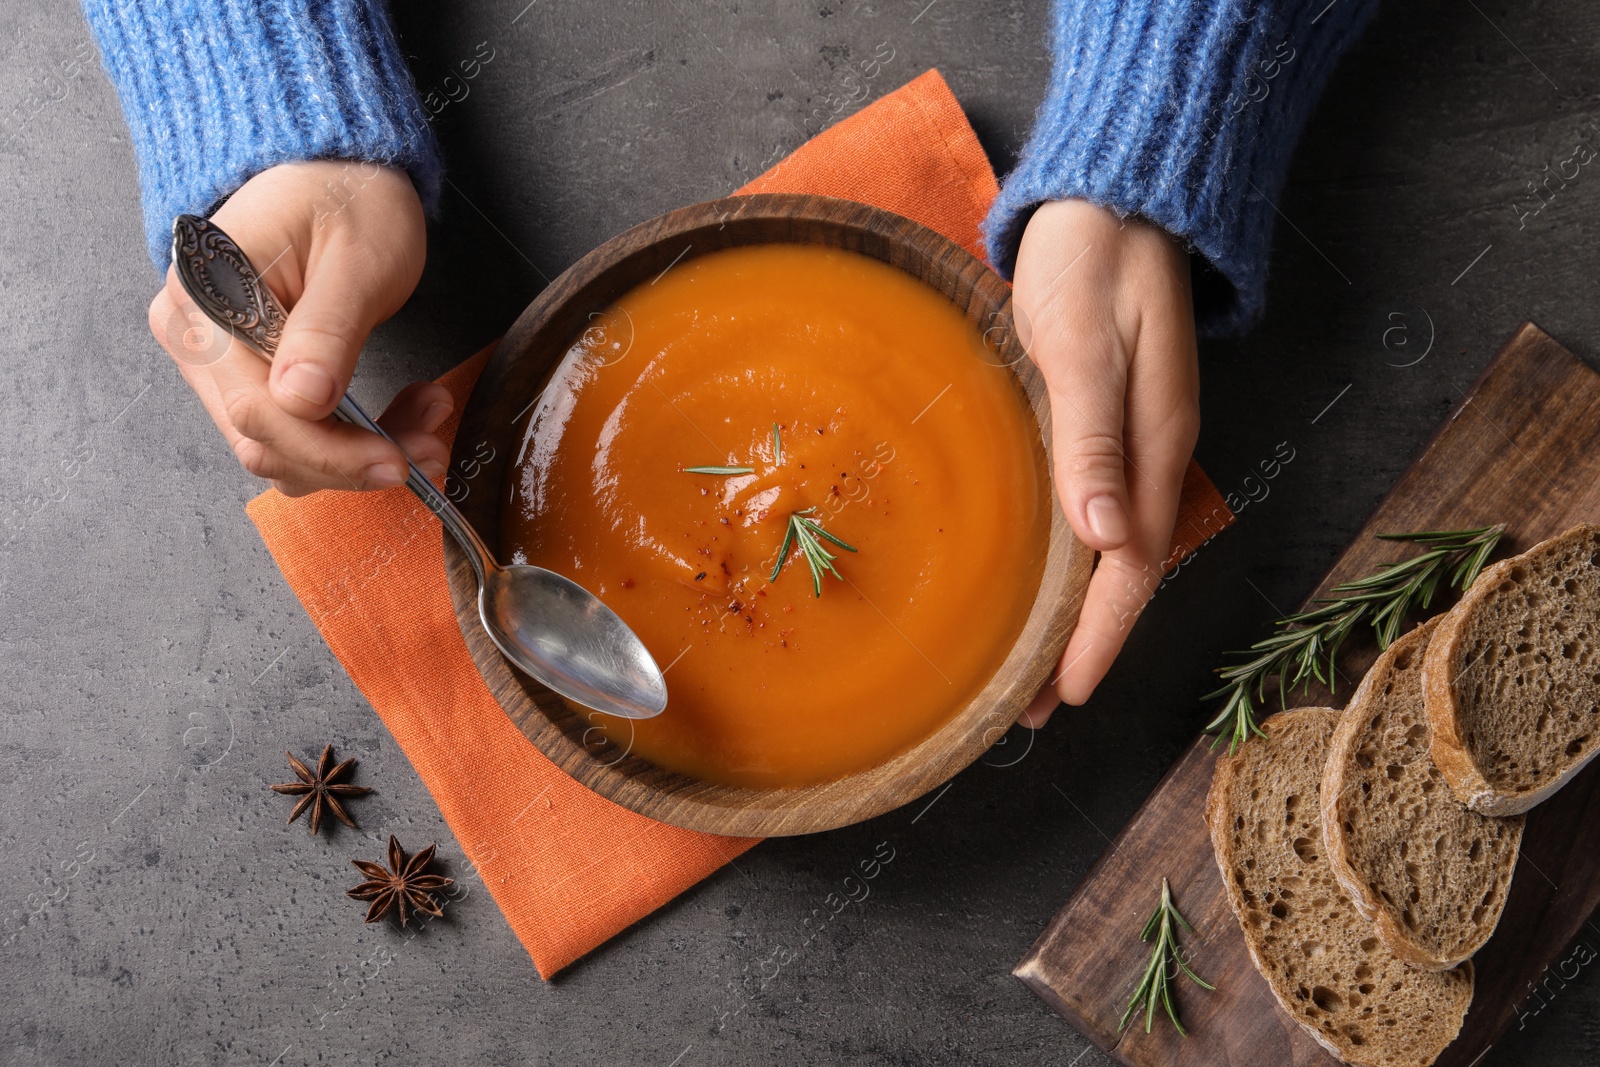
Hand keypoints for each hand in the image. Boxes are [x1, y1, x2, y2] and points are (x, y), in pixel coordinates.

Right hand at [148, 160, 451, 496]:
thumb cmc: (344, 195)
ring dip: (356, 454)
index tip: (399, 460)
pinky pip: (294, 432)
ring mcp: (216, 362)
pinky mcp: (247, 376)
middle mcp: (195, 339)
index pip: (260, 411)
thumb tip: (302, 400)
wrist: (331, 170)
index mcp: (206, 302)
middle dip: (351, 460)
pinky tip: (401, 415)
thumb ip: (328, 331)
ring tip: (426, 417)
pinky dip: (348, 439)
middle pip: (266, 442)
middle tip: (430, 446)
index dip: (331, 451)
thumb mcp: (357, 258)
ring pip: (282, 449)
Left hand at [1011, 200, 1199, 726]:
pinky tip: (1035, 580)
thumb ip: (1094, 440)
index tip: (1066, 696)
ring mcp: (1130, 440)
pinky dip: (1064, 562)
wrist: (1112, 199)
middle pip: (1120, 575)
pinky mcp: (1102, 421)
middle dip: (1081, 646)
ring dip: (1070, 612)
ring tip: (1026, 668)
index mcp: (1154, 446)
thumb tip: (1105, 538)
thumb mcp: (1085, 348)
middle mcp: (1149, 456)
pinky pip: (1090, 513)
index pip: (1132, 568)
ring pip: (1105, 550)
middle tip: (1029, 709)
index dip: (1100, 638)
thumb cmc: (1093, 263)